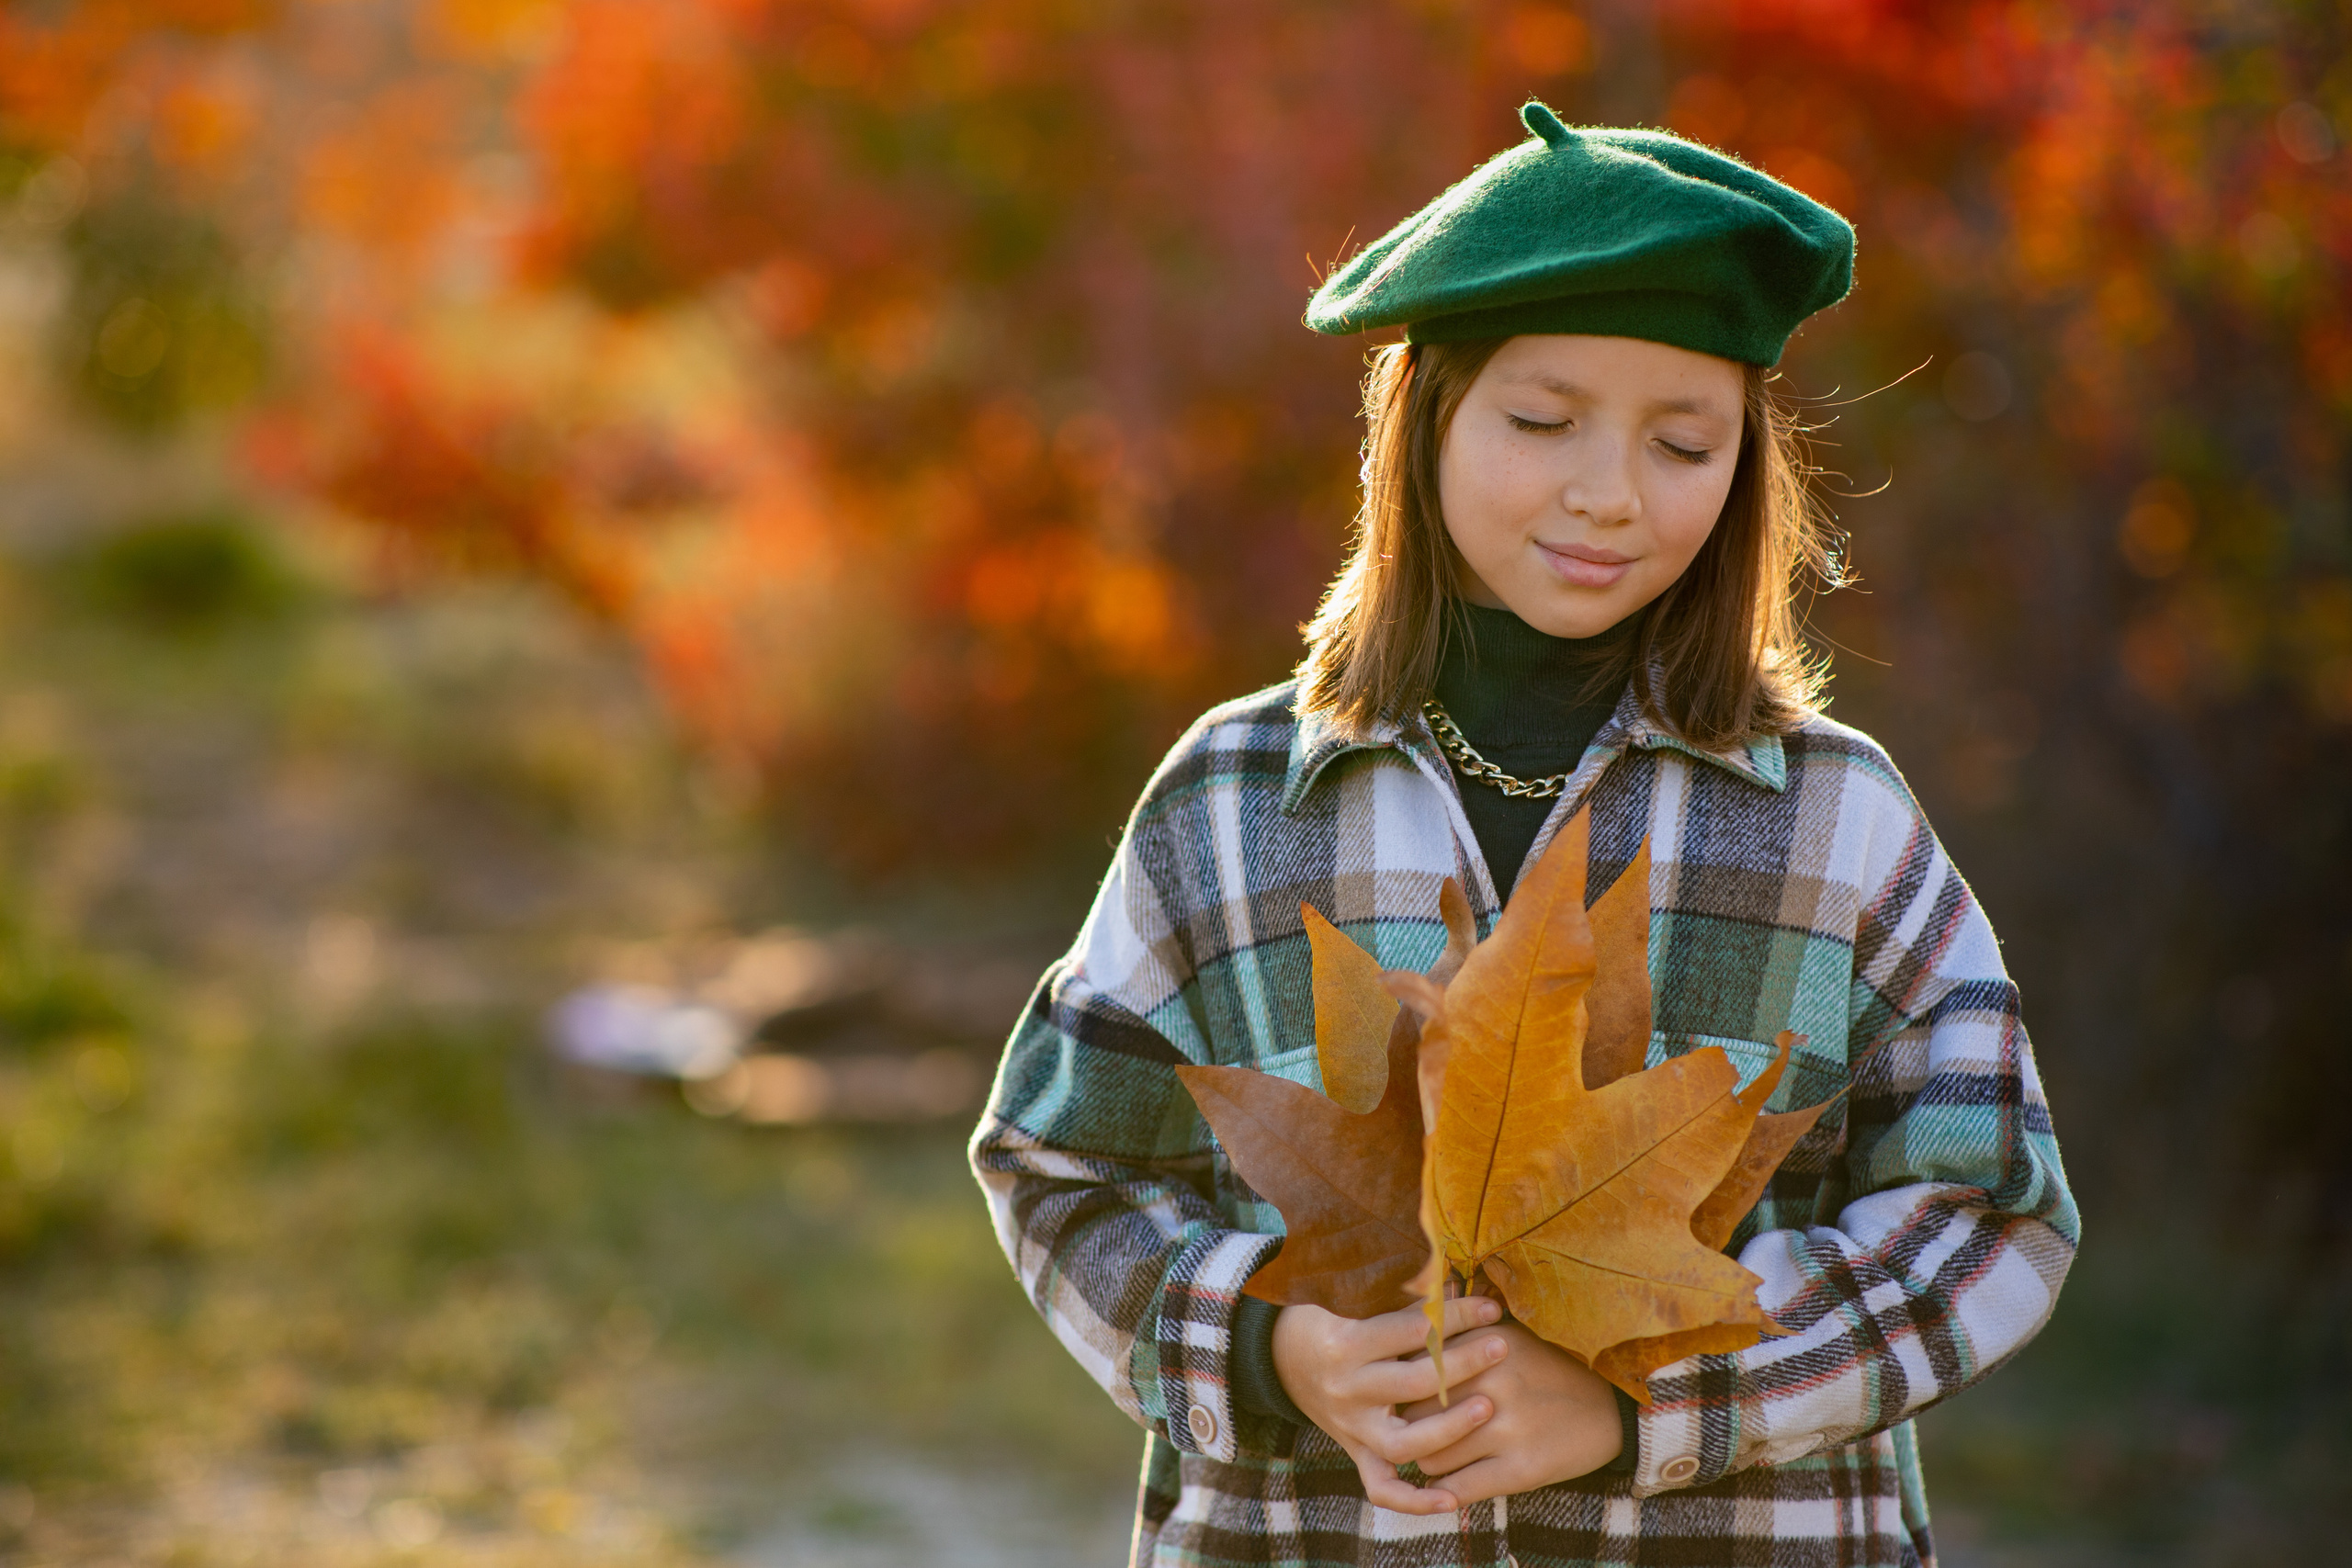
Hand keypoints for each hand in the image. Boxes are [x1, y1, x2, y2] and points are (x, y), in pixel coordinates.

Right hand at [1270, 1295, 1510, 1512]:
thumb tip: (1453, 1282)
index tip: (1490, 1307)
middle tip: (1502, 1346)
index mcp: (1345, 1344)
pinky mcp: (1355, 1452)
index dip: (1455, 1316)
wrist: (1281, 1357)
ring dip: (1449, 1428)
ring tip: (1488, 1407)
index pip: (1410, 1331)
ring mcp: (1352, 1427)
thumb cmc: (1325, 1317)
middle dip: (1464, 1362)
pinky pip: (1382, 1488)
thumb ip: (1397, 1296)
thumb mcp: (1349, 1298)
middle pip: (1414, 1382)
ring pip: (1405, 1442)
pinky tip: (1453, 1500)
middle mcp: (1347, 1390)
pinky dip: (1414, 1501)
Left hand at [1395, 1320, 1623, 1504]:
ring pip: (1428, 1456)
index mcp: (1485, 1344)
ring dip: (1430, 1460)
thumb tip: (1399, 1353)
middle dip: (1411, 1426)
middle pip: (1413, 1414)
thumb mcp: (1506, 1338)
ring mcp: (1508, 1428)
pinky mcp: (1522, 1469)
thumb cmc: (1546, 1370)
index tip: (1405, 1397)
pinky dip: (1447, 1492)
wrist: (1612, 1407)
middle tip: (1419, 1433)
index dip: (1403, 1388)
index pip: (1413, 1369)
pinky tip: (1455, 1482)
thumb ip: (1456, 1340)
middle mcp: (1493, 1382)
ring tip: (1442, 1456)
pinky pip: (1458, 1489)